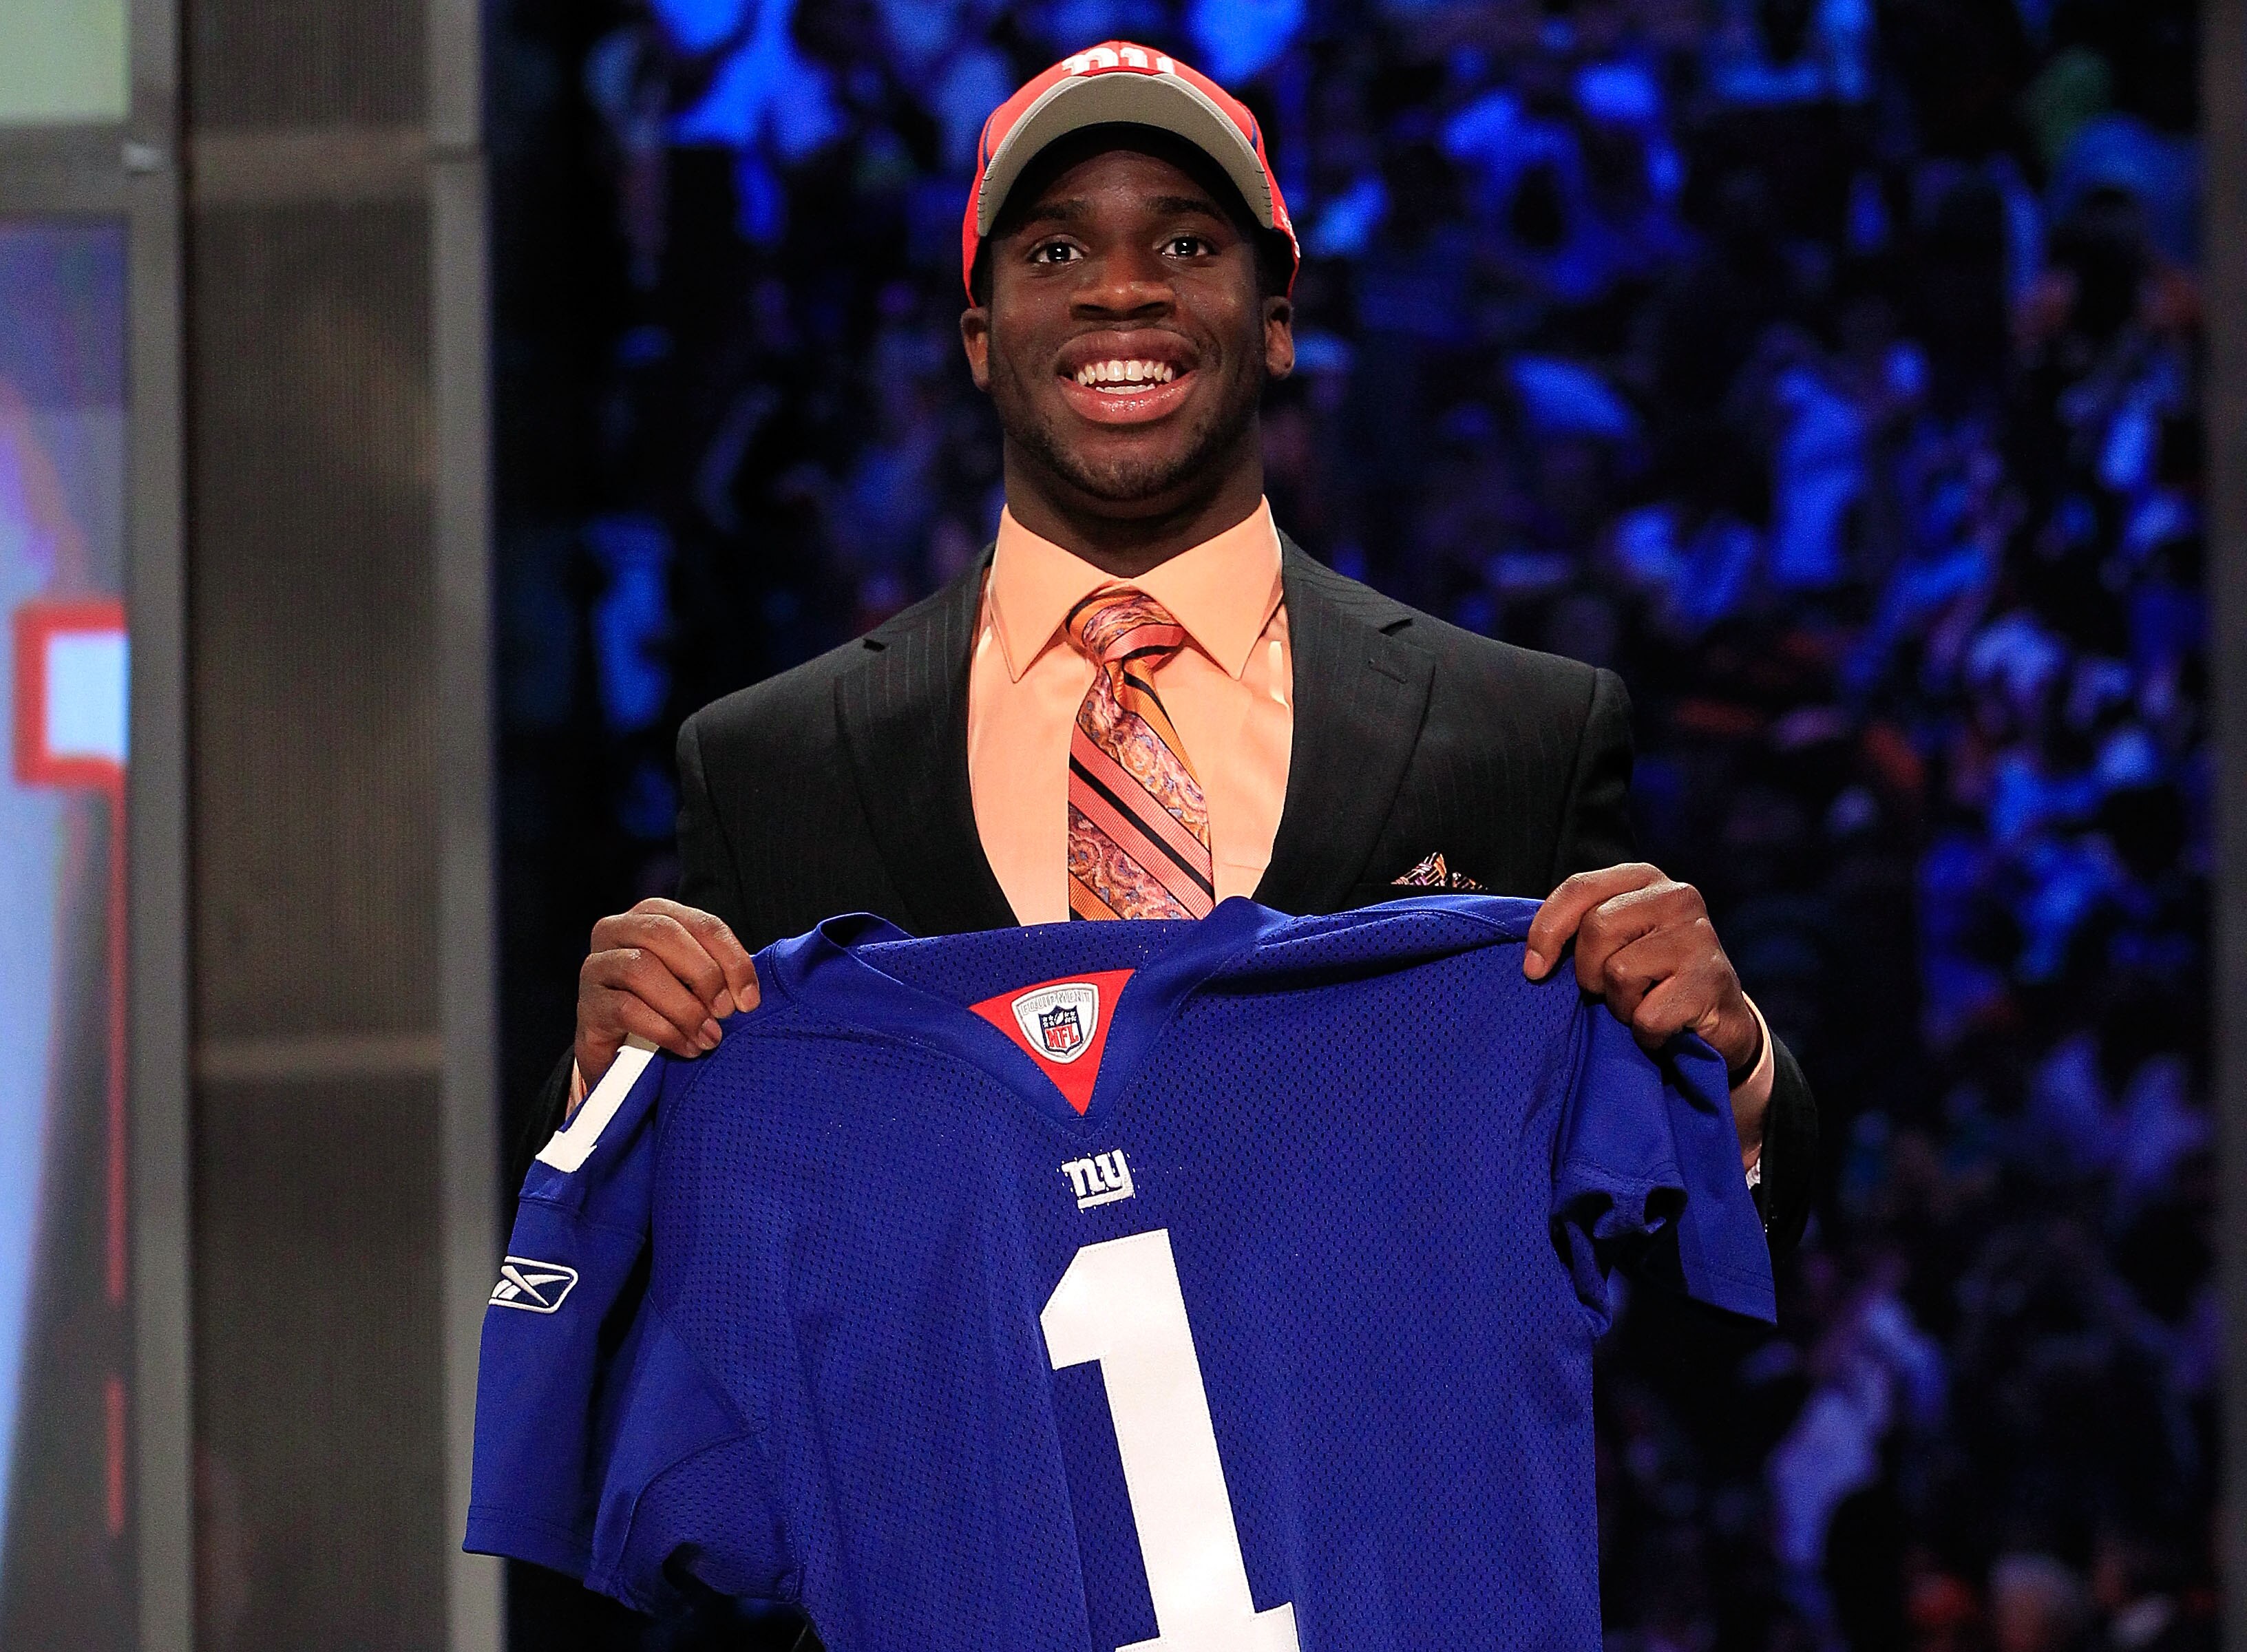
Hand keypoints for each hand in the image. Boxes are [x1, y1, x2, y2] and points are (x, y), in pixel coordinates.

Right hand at [576, 898, 758, 1085]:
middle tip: (726, 1013)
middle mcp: (618, 930)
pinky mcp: (587, 1003)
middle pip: (666, 934)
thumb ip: (720, 973)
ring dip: (685, 1007)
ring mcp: (597, 965)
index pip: (701, 923)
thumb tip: (749, 993)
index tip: (750, 999)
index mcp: (653, 914)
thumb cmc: (666, 1007)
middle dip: (705, 975)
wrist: (622, 1051)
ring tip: (708, 1036)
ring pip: (642, 969)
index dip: (732, 959)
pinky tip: (686, 1047)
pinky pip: (626, 1009)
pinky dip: (665, 1030)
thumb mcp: (695, 983)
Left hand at [1524, 864, 1766, 1150]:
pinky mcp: (1712, 979)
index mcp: (1643, 878)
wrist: (1716, 1020)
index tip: (1533, 971)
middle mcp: (1676, 896)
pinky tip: (1667, 1026)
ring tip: (1644, 1004)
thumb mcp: (1612, 942)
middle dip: (1589, 974)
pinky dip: (1647, 1033)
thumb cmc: (1650, 978)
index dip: (1546, 931)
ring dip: (1620, 1005)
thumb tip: (1532, 960)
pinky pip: (1648, 1015)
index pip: (1579, 888)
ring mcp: (1699, 935)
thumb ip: (1577, 929)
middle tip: (1611, 991)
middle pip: (1597, 929)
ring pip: (1619, 972)